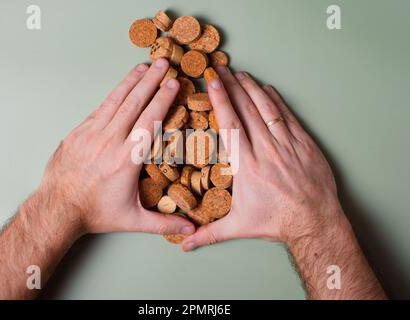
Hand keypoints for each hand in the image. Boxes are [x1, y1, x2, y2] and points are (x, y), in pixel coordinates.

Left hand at [38, 58, 194, 235]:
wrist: (57, 208)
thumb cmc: (95, 213)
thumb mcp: (133, 220)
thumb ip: (164, 224)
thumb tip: (190, 230)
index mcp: (127, 160)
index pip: (150, 122)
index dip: (163, 100)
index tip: (175, 84)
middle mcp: (110, 142)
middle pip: (134, 103)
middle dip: (152, 80)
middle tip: (165, 62)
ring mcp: (92, 134)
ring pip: (116, 100)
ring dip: (132, 81)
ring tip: (145, 65)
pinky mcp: (79, 132)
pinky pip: (100, 107)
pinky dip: (114, 93)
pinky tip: (122, 85)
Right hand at [183, 66, 341, 250]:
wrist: (314, 222)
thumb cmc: (275, 222)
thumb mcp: (238, 227)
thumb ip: (208, 233)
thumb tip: (183, 244)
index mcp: (247, 166)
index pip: (230, 125)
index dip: (221, 101)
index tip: (212, 83)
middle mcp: (266, 150)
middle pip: (247, 111)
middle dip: (233, 87)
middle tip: (221, 69)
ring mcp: (287, 145)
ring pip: (268, 109)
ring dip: (253, 89)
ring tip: (242, 74)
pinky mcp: (304, 145)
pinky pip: (288, 117)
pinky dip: (277, 101)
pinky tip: (268, 90)